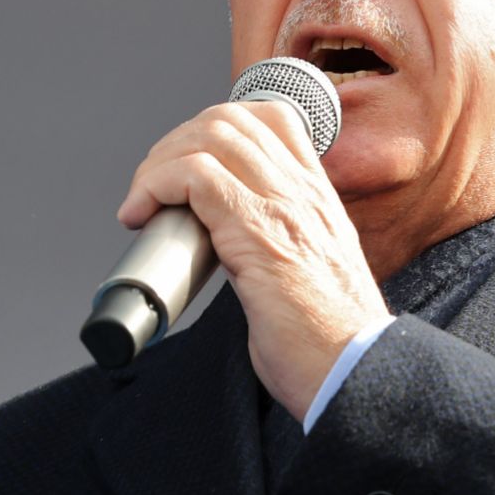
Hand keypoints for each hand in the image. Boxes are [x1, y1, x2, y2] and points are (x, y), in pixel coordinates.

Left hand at [117, 101, 387, 419]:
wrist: (353, 376)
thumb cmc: (325, 344)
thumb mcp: (308, 276)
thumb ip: (277, 247)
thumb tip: (225, 247)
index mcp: (317, 198)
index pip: (272, 118)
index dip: (216, 128)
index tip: (186, 169)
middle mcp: (304, 191)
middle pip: (230, 118)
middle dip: (176, 143)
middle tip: (152, 189)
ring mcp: (283, 206)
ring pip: (209, 136)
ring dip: (159, 163)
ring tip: (142, 202)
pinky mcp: (257, 231)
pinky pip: (195, 175)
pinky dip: (156, 184)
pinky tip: (141, 215)